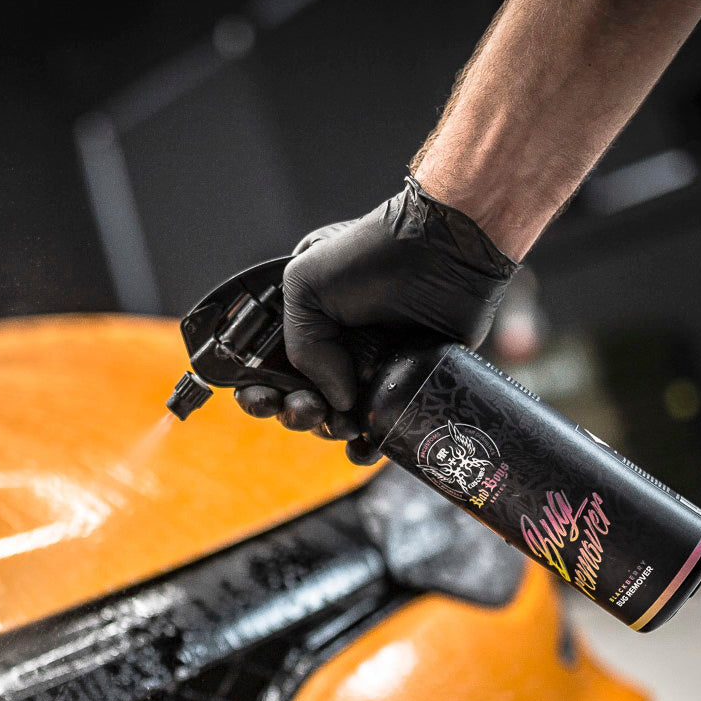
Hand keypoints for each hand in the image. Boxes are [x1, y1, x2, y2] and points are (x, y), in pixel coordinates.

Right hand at [234, 177, 518, 462]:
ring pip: (333, 420)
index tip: (264, 398)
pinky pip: (378, 429)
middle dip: (294, 413)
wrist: (444, 252)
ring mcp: (367, 370)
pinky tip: (362, 448)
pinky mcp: (402, 386)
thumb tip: (337, 400)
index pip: (263, 370)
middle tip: (310, 407)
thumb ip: (301, 347)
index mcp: (301, 325)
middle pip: (295, 401)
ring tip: (341, 422)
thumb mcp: (306, 283)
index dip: (256, 391)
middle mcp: (332, 349)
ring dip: (326, 431)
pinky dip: (366, 448)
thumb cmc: (373, 254)